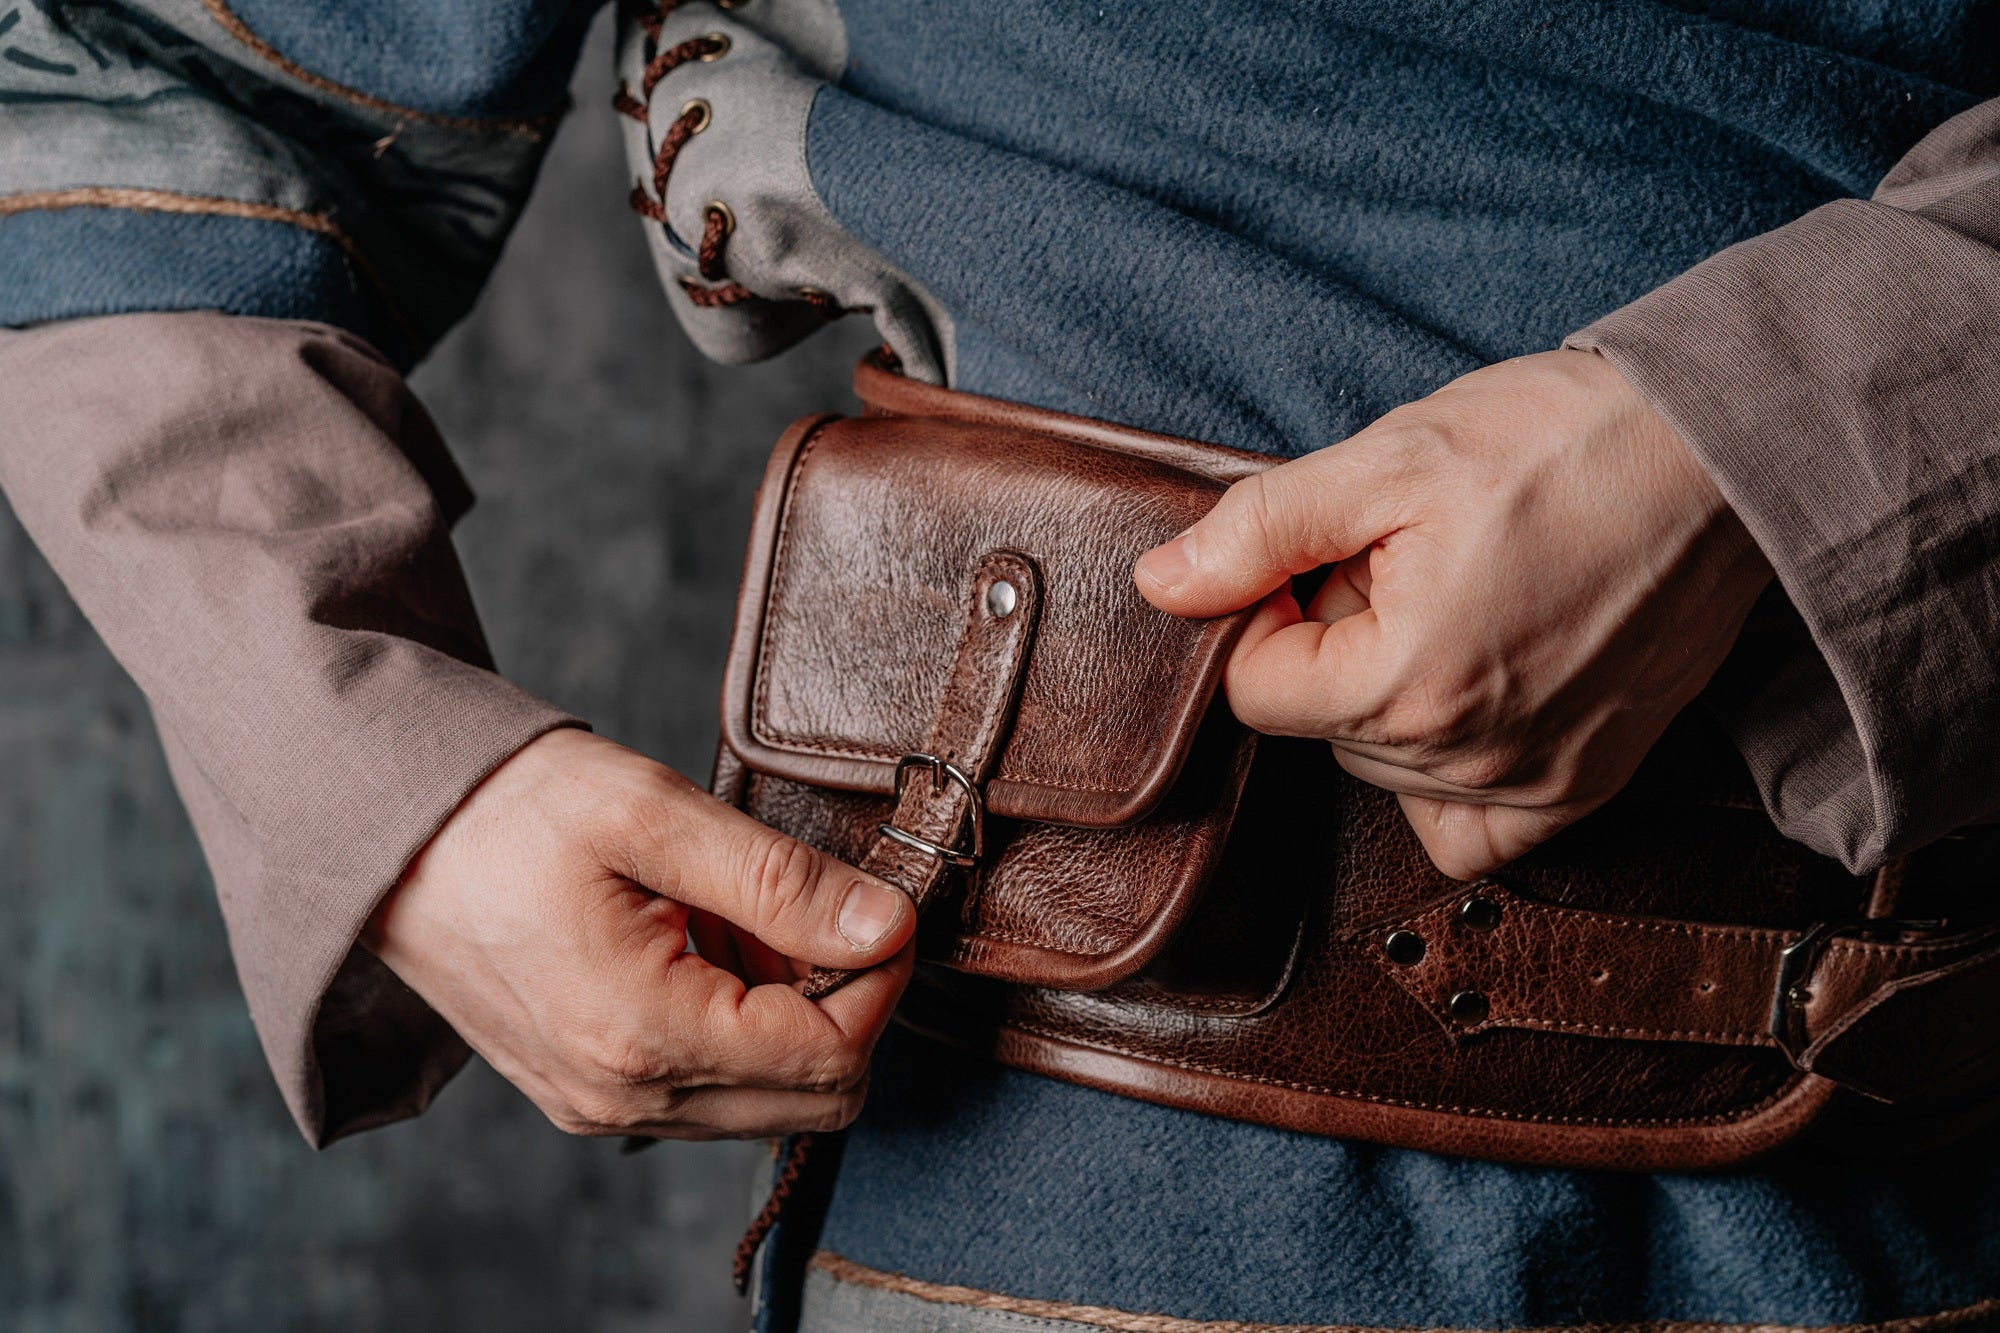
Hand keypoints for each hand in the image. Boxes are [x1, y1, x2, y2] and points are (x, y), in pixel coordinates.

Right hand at [363, 728, 913, 1139]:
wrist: (387, 836)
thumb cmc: (509, 812)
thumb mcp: (654, 816)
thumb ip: (782, 882)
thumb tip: (887, 926)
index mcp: (644, 1034)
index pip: (833, 1054)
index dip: (880, 979)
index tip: (878, 907)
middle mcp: (625, 1097)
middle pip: (816, 1098)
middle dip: (842, 1004)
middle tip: (810, 911)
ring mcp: (602, 1108)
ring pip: (769, 1101)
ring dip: (787, 1016)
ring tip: (734, 918)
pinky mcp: (589, 1096)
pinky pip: (710, 1091)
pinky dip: (736, 1028)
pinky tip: (701, 946)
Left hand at [1135, 349, 1770, 879]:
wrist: (1720, 456)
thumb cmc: (1560, 445)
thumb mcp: (1388, 459)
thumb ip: (1258, 531)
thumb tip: (1160, 585)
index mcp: (1402, 685)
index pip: (1254, 687)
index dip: (1269, 609)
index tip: (1326, 552)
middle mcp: (1465, 760)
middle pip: (1322, 726)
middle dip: (1336, 643)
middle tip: (1410, 561)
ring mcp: (1532, 786)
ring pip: (1386, 766)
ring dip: (1394, 693)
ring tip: (1460, 600)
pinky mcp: (1585, 789)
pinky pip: (1470, 832)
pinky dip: (1446, 778)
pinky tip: (1470, 693)